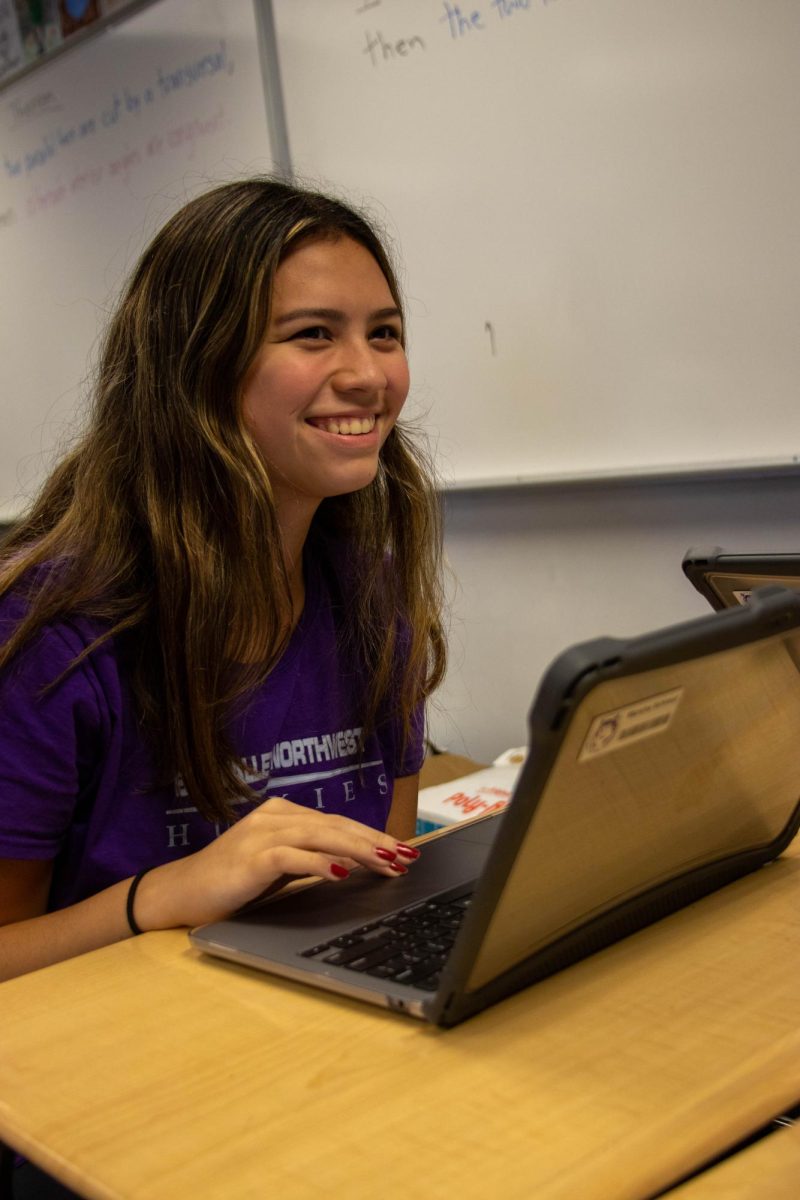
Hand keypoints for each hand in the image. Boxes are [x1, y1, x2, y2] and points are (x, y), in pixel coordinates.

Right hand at [134, 796, 419, 930]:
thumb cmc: (231, 882)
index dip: (372, 835)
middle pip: (335, 826)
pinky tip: (343, 871)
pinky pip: (293, 856)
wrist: (181, 893)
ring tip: (386, 861)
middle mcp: (275, 816)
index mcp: (283, 814)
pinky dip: (320, 862)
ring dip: (359, 849)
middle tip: (406, 856)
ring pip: (321, 836)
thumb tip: (355, 864)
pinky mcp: (251, 857)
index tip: (402, 850)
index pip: (337, 823)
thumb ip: (310, 859)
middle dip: (375, 842)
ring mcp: (262, 834)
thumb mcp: (278, 867)